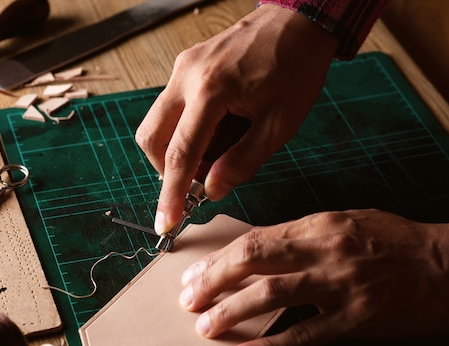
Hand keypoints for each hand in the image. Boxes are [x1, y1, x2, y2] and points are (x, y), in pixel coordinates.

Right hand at [135, 5, 337, 234]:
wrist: (297, 20)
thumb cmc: (296, 66)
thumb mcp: (278, 124)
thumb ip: (242, 162)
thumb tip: (211, 190)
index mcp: (211, 91)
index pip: (179, 154)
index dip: (170, 194)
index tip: (165, 221)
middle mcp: (186, 77)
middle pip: (151, 138)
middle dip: (166, 168)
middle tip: (199, 179)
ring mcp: (182, 68)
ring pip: (156, 123)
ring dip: (175, 149)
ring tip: (214, 152)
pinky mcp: (186, 66)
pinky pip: (170, 107)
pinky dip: (183, 129)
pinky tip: (215, 130)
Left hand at [178, 209, 448, 345]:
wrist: (446, 266)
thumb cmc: (392, 241)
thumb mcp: (344, 223)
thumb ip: (300, 236)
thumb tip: (253, 251)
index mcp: (318, 225)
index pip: (255, 240)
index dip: (219, 259)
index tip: (194, 274)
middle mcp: (324, 251)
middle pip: (255, 262)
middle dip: (215, 281)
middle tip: (188, 299)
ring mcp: (340, 286)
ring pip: (273, 296)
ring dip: (233, 311)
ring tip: (205, 326)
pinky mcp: (356, 319)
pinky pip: (305, 335)